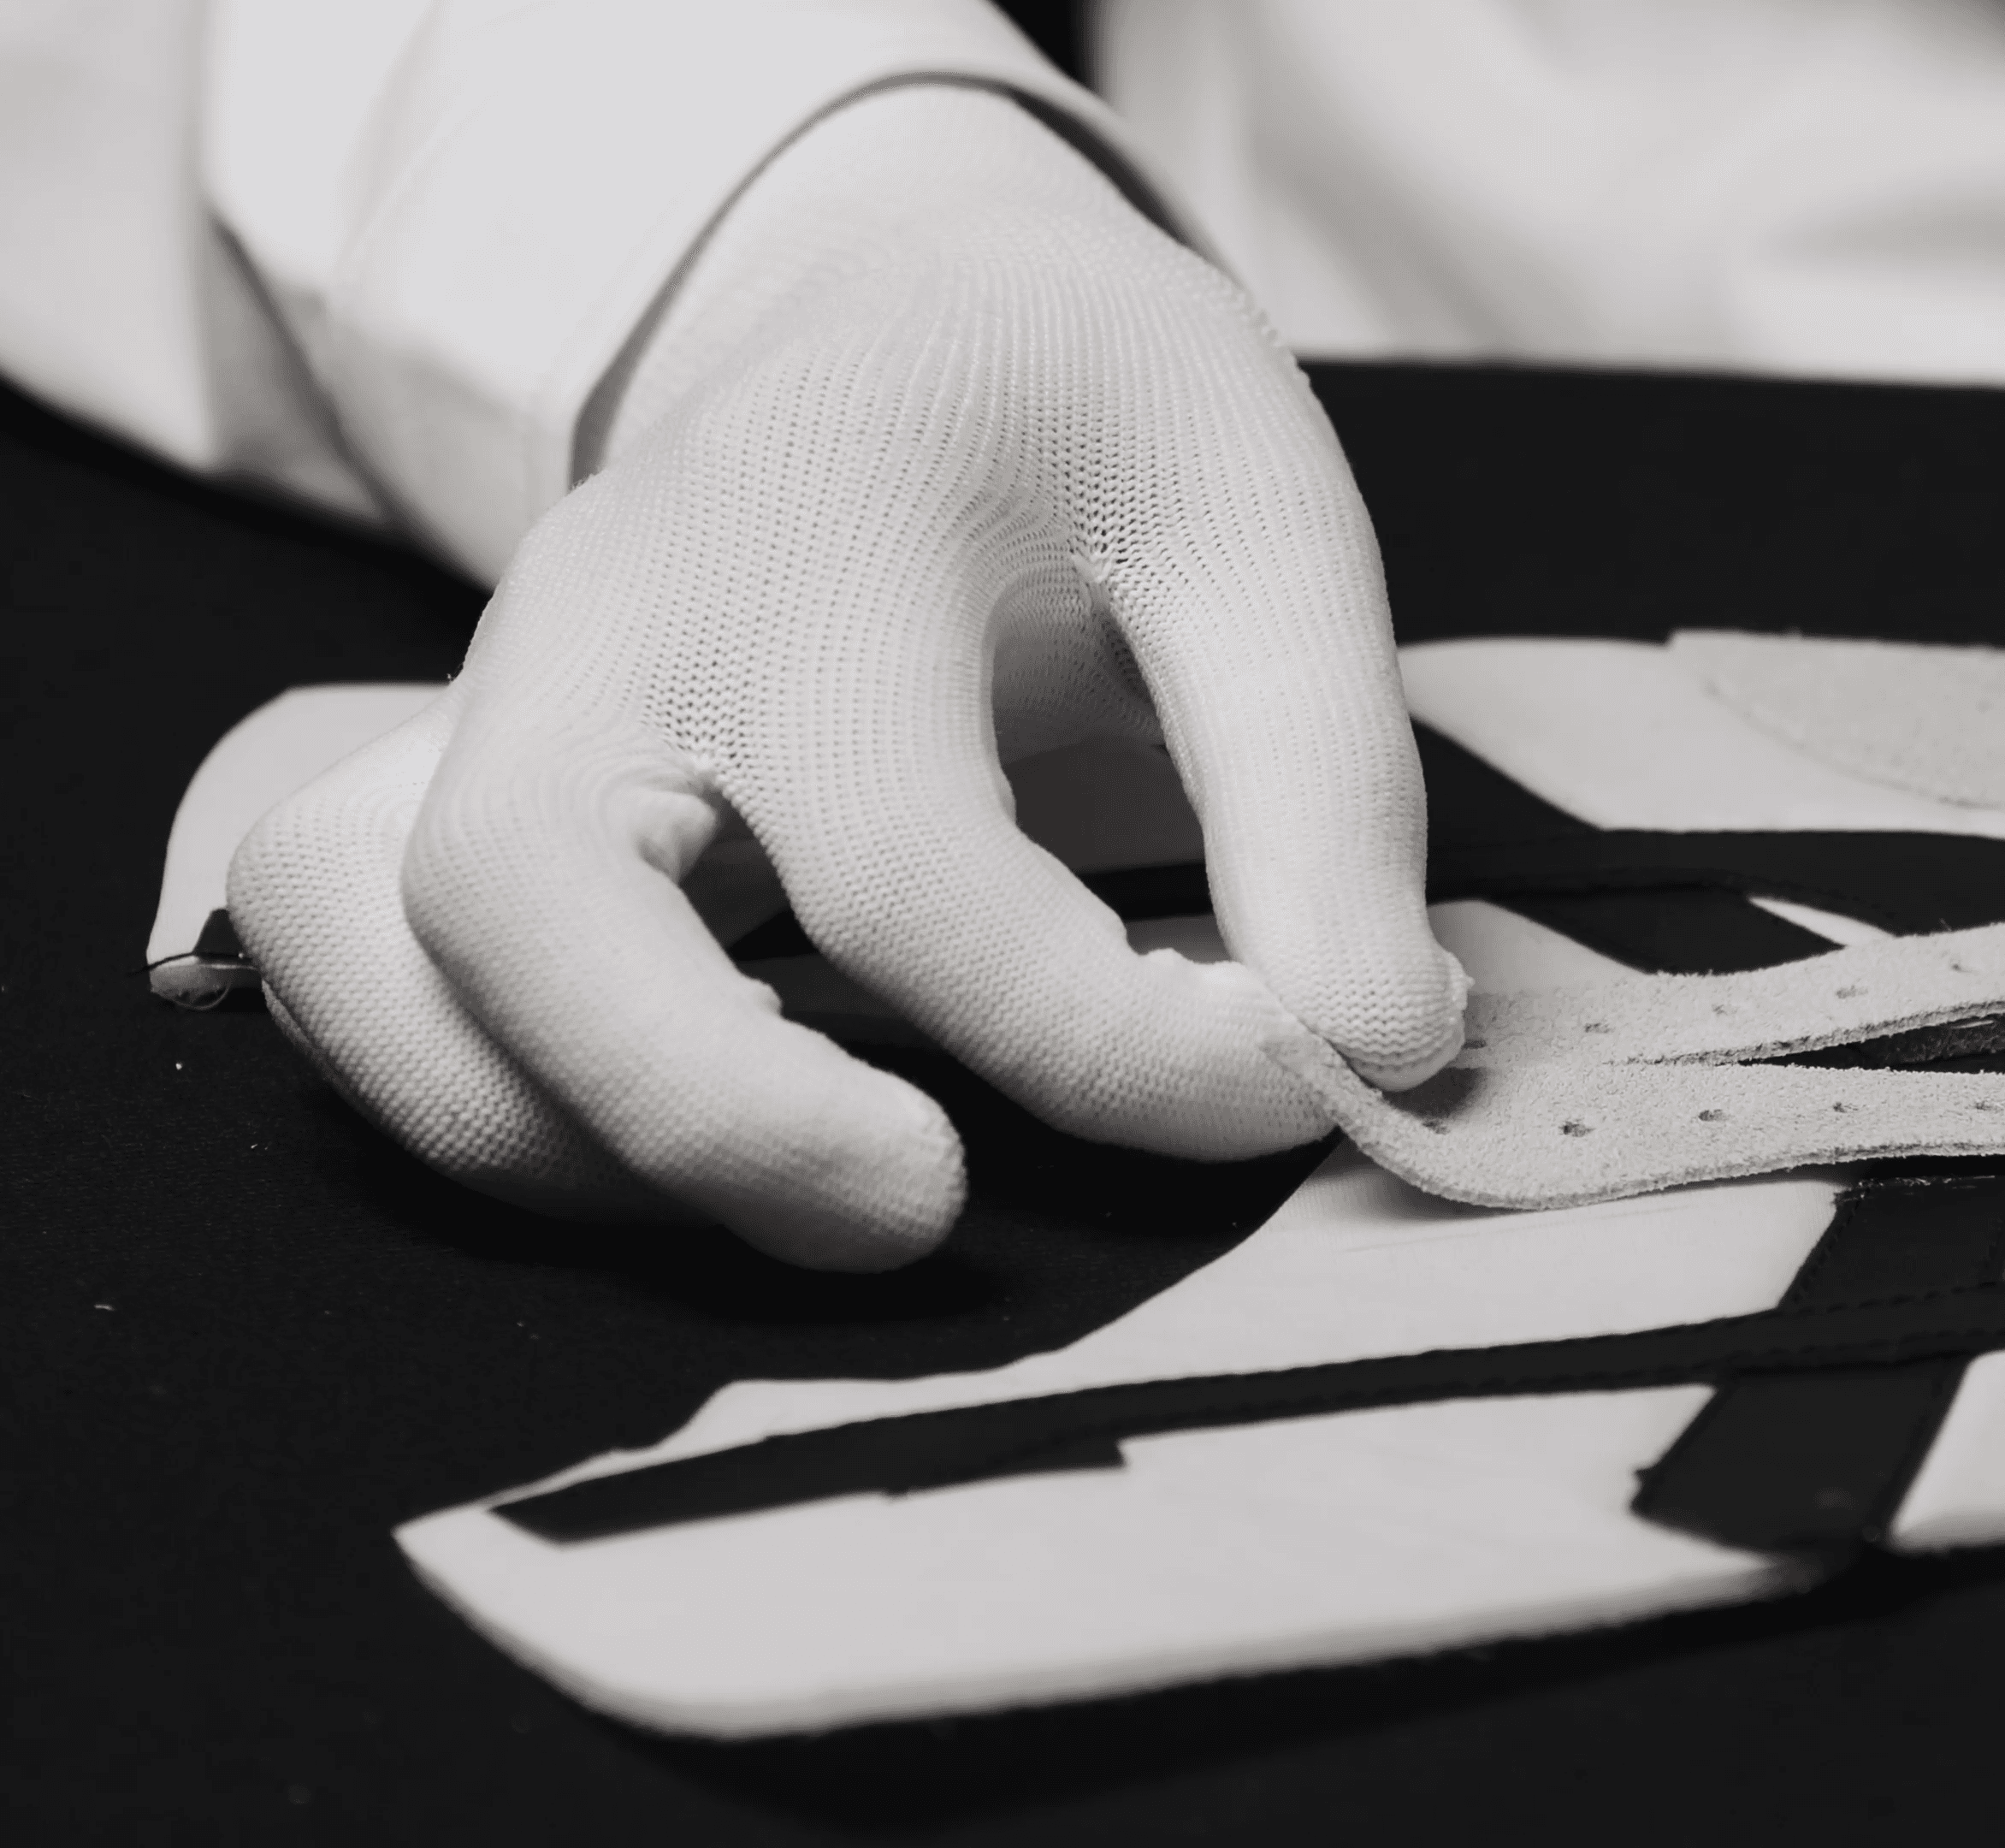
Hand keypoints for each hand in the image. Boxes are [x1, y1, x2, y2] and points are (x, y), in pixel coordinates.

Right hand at [227, 88, 1461, 1270]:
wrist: (912, 317)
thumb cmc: (1095, 421)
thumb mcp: (1264, 526)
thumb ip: (1331, 792)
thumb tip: (1377, 1051)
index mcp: (818, 520)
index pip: (912, 855)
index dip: (1107, 1037)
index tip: (1290, 1074)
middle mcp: (604, 618)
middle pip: (513, 898)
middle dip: (711, 1110)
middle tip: (933, 1206)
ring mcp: (497, 708)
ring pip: (386, 960)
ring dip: (580, 1140)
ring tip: (843, 1189)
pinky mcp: (463, 792)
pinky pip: (363, 975)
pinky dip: (487, 1102)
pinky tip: (699, 1145)